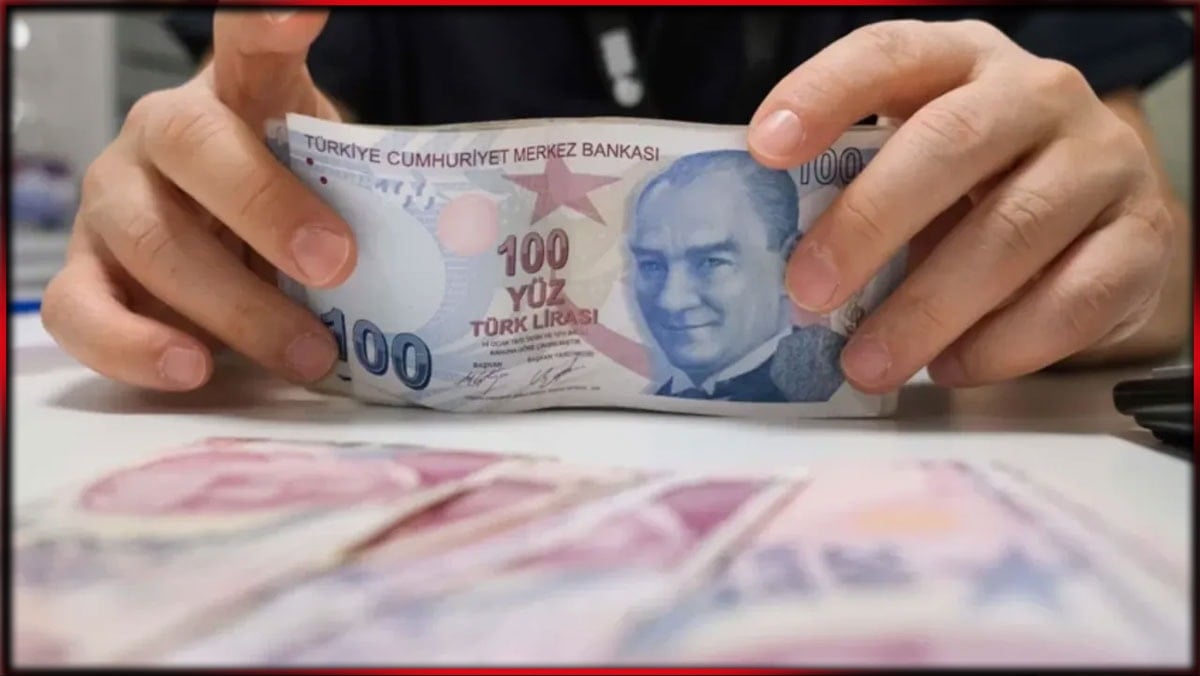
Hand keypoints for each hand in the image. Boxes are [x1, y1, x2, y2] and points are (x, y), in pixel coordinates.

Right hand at [43, 10, 354, 390]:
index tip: (300, 16)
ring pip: (149, 240)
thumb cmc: (297, 213)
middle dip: (267, 209)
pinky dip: (135, 345)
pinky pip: (81, 309)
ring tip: (308, 354)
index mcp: (237, 95)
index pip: (248, 41)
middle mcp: (163, 135)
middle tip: (337, 264)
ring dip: (235, 306)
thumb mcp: (338, 190)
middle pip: (195, 149)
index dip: (269, 24)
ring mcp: (114, 201)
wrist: (233, 252)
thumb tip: (458, 243)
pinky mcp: (87, 272)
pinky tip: (193, 368)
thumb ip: (368, 199)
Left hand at [747, 19, 1175, 392]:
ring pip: (1011, 231)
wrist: (1095, 213)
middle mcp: (1038, 95)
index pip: (889, 55)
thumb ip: (855, 188)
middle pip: (950, 143)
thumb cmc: (973, 186)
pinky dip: (1002, 344)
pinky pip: (1072, 298)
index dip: (825, 94)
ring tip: (866, 363)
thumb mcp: (911, 165)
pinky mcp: (1142, 238)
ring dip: (926, 309)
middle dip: (868, 223)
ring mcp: (1100, 163)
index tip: (764, 148)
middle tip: (807, 292)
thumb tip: (780, 265)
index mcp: (961, 61)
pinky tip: (949, 366)